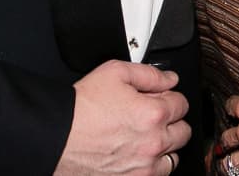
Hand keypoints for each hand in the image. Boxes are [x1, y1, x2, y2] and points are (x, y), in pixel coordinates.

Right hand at [55, 61, 189, 174]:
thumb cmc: (80, 109)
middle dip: (172, 121)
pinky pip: (156, 175)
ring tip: (144, 138)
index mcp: (153, 114)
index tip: (160, 99)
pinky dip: (150, 166)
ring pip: (173, 158)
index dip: (169, 98)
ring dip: (164, 146)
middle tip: (153, 117)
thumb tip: (169, 79)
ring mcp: (144, 167)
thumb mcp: (114, 73)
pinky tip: (136, 155)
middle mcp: (153, 143)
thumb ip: (149, 74)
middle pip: (183, 132)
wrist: (54, 138)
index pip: (182, 104)